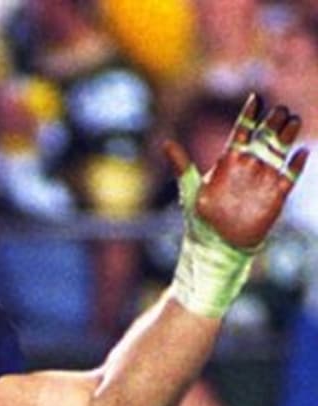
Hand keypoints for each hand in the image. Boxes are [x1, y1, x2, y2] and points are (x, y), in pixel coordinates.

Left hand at [164, 94, 307, 248]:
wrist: (216, 245)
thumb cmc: (200, 219)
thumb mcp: (190, 188)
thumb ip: (181, 165)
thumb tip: (166, 143)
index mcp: (229, 160)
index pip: (242, 131)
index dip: (249, 115)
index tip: (255, 97)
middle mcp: (249, 165)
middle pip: (265, 136)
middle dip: (273, 121)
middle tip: (280, 109)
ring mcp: (264, 178)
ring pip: (280, 150)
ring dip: (287, 136)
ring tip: (293, 120)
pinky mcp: (276, 195)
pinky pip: (290, 176)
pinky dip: (296, 165)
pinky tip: (301, 153)